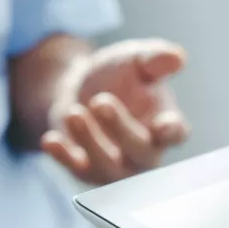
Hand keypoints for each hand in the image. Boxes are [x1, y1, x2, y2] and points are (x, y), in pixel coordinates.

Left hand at [41, 38, 189, 183]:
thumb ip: (155, 59)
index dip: (172, 131)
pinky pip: (77, 170)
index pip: (176, 133)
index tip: (163, 125)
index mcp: (165, 123)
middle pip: (141, 152)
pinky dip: (63, 157)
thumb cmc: (119, 75)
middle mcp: (145, 152)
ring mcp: (116, 166)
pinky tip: (51, 140)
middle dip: (121, 129)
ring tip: (74, 113)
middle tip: (100, 101)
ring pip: (109, 167)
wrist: (80, 86)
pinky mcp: (86, 169)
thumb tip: (177, 58)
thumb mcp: (135, 59)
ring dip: (91, 142)